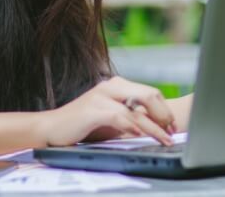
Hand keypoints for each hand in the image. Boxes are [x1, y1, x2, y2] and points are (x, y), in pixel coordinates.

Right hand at [38, 76, 176, 146]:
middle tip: (172, 132)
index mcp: (117, 86)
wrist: (51, 127)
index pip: (150, 92)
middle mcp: (111, 87)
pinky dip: (131, 126)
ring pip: (136, 109)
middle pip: (149, 94)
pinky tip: (140, 134)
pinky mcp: (93, 110)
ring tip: (164, 139)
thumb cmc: (81, 124)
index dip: (165, 110)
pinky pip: (118, 116)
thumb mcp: (109, 118)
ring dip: (153, 126)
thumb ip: (128, 116)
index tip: (173, 127)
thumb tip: (152, 126)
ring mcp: (101, 97)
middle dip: (164, 115)